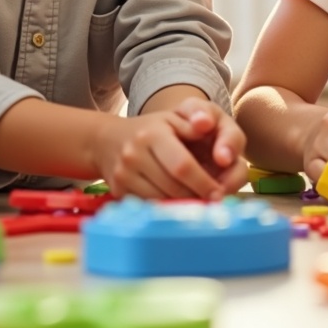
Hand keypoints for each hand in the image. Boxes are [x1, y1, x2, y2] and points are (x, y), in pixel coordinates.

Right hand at [94, 97, 248, 199]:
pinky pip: (148, 206)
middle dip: (196, 197)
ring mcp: (123, 174)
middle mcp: (134, 154)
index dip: (203, 182)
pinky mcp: (117, 190)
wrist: (107, 140)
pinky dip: (165, 209)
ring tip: (198, 204)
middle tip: (213, 203)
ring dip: (182, 206)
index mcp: (152, 135)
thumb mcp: (172, 118)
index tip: (219, 193)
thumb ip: (194, 123)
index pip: (182, 165)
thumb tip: (208, 126)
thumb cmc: (150, 129)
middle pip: (172, 187)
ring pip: (160, 200)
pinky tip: (177, 206)